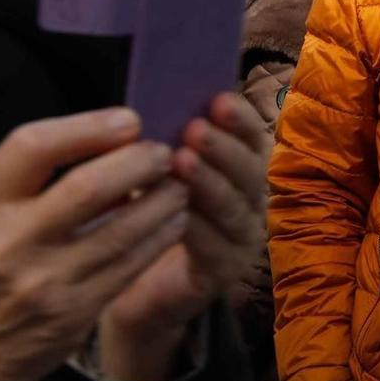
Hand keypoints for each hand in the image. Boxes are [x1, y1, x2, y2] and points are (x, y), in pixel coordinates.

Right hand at [0, 109, 189, 380]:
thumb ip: (23, 186)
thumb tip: (97, 141)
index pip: (31, 147)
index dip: (87, 126)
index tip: (127, 120)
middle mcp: (10, 242)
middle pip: (88, 186)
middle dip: (137, 162)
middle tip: (163, 152)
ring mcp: (45, 281)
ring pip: (122, 228)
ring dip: (162, 200)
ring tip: (179, 184)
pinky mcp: (75, 313)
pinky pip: (132, 265)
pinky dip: (160, 238)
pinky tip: (174, 221)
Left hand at [98, 93, 271, 380]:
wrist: (126, 285)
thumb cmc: (139, 215)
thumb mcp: (152, 170)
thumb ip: (163, 140)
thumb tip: (153, 95)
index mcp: (239, 171)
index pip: (252, 139)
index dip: (241, 120)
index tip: (219, 99)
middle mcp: (250, 203)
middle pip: (251, 172)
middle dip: (224, 148)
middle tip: (196, 128)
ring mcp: (241, 241)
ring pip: (235, 208)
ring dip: (210, 183)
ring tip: (182, 162)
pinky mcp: (222, 275)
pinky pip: (216, 249)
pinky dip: (198, 229)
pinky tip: (178, 214)